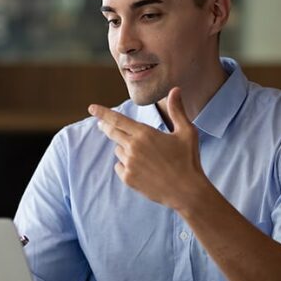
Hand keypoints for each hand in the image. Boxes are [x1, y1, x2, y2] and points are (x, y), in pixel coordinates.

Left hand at [88, 87, 208, 210]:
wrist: (187, 192)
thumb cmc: (188, 160)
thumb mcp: (186, 132)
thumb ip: (177, 110)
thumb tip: (175, 89)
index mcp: (145, 134)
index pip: (117, 119)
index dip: (103, 113)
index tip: (91, 108)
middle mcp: (133, 148)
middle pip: (112, 133)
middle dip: (106, 127)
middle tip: (103, 125)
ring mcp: (129, 164)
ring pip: (119, 150)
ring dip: (125, 149)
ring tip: (144, 156)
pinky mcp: (128, 179)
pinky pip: (119, 167)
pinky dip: (126, 165)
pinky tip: (142, 169)